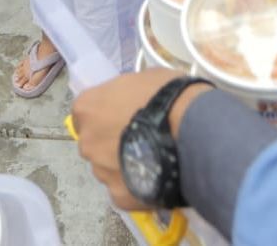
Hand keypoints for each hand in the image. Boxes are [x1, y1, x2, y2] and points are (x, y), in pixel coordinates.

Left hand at [72, 69, 211, 211]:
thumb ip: (125, 95)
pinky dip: (137, 183)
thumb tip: (127, 105)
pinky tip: (158, 174)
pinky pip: (125, 188)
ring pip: (108, 168)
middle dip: (111, 140)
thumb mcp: (142, 78)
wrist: (190, 130)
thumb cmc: (165, 94)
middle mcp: (87, 142)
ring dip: (123, 163)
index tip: (122, 113)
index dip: (104, 112)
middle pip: (95, 142)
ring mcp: (101, 172)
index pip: (85, 111)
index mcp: (87, 108)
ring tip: (153, 157)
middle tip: (140, 135)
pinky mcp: (119, 197)